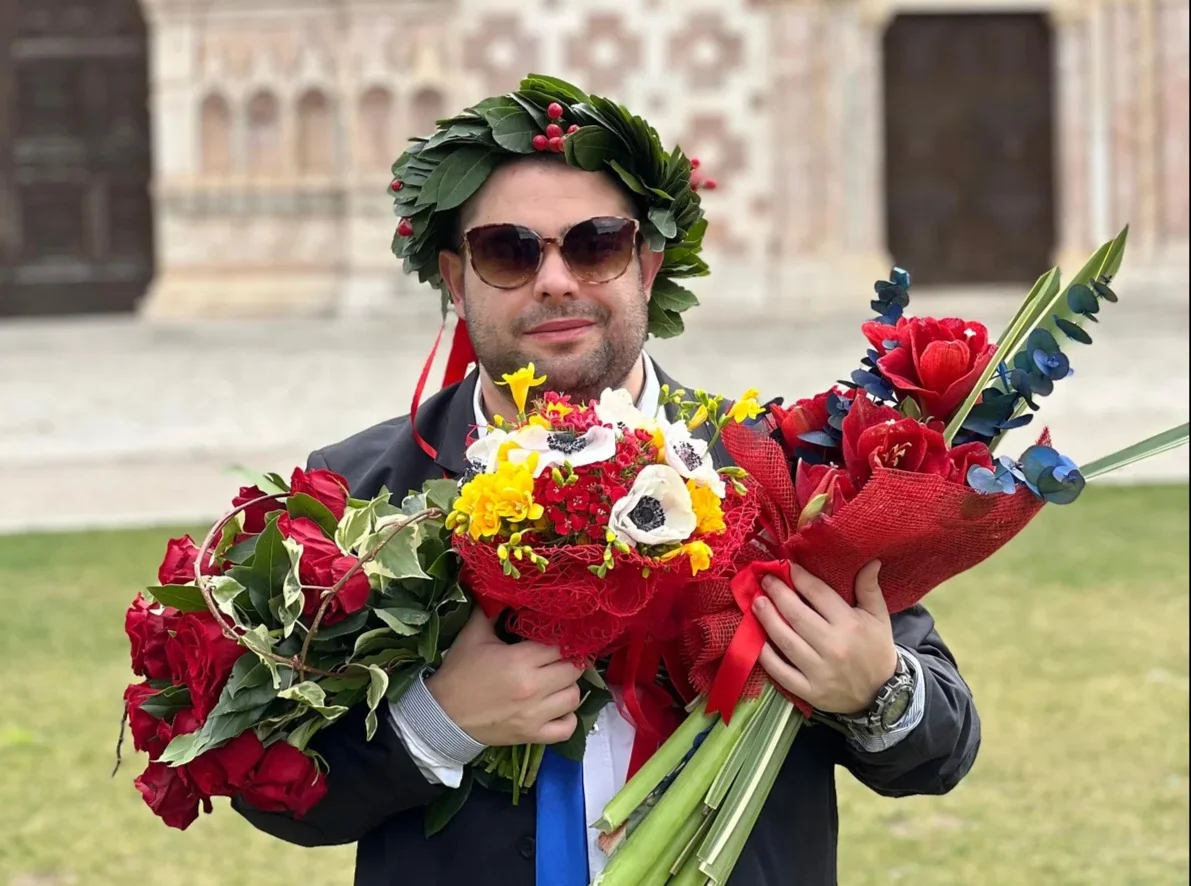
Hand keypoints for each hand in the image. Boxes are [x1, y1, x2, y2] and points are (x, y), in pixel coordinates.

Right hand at [425, 609, 583, 746]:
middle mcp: (533, 688)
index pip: (560, 645)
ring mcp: (535, 715)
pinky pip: (567, 729)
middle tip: (558, 658)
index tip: (557, 638)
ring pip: (574, 697)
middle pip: (573, 670)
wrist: (441, 715)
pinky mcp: (532, 735)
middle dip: (569, 661)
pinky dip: (568, 718)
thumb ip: (491, 610)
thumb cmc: (459, 672)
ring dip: (569, 687)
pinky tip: (558, 708)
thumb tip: (504, 590)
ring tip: (557, 681)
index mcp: (520, 660)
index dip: (562, 639)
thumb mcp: (473, 635)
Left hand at [752, 560, 897, 715]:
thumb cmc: (876, 650)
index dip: (799, 578)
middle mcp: (834, 646)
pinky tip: (756, 640)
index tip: (785, 566)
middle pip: (797, 615)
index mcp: (851, 624)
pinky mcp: (810, 691)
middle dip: (777, 594)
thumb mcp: (879, 618)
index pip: (819, 594)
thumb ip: (869, 589)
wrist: (883, 695)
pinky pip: (781, 672)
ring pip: (786, 641)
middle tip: (764, 581)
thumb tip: (870, 561)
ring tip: (756, 603)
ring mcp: (820, 671)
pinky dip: (766, 657)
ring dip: (767, 620)